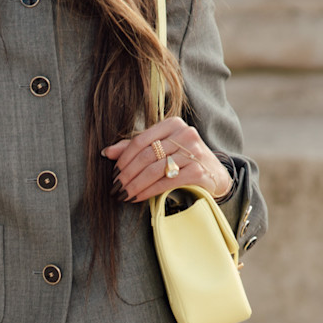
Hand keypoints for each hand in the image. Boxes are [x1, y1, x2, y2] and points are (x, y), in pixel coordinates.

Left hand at [102, 116, 231, 203]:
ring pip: (154, 170)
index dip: (123, 158)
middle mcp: (185, 134)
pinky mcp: (198, 171)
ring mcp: (193, 152)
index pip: (140, 140)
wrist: (216, 175)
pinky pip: (165, 182)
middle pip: (146, 156)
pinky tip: (138, 198)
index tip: (114, 173)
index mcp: (173, 124)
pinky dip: (148, 191)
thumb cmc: (183, 160)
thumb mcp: (162, 149)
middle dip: (127, 174)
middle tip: (115, 188)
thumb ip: (136, 148)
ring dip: (135, 185)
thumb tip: (107, 152)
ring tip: (124, 195)